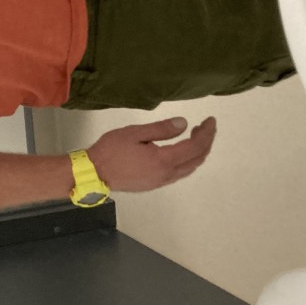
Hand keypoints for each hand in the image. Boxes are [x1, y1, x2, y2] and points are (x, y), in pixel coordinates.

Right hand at [86, 116, 216, 192]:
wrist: (94, 173)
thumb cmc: (111, 149)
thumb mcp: (134, 133)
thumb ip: (161, 129)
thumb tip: (184, 124)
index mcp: (164, 160)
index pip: (195, 146)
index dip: (207, 133)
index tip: (210, 120)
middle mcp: (167, 174)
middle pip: (197, 159)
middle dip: (206, 142)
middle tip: (205, 126)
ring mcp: (161, 181)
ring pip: (190, 168)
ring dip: (198, 153)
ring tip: (196, 137)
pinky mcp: (155, 184)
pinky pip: (180, 173)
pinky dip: (188, 161)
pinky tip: (181, 152)